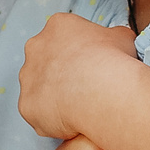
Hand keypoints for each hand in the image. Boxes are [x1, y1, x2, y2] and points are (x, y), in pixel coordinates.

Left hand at [17, 13, 140, 140]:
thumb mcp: (123, 38)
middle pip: (45, 60)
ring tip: (79, 108)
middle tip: (83, 88)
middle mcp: (36, 47)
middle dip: (61, 73)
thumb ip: (114, 37)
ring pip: (39, 89)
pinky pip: (38, 114)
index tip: (92, 66)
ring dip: (54, 97)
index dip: (79, 54)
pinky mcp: (26, 104)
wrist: (101, 90)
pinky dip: (52, 120)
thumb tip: (118, 41)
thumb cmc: (113, 61)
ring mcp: (28, 76)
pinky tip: (71, 124)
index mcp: (58, 26)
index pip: (64, 37)